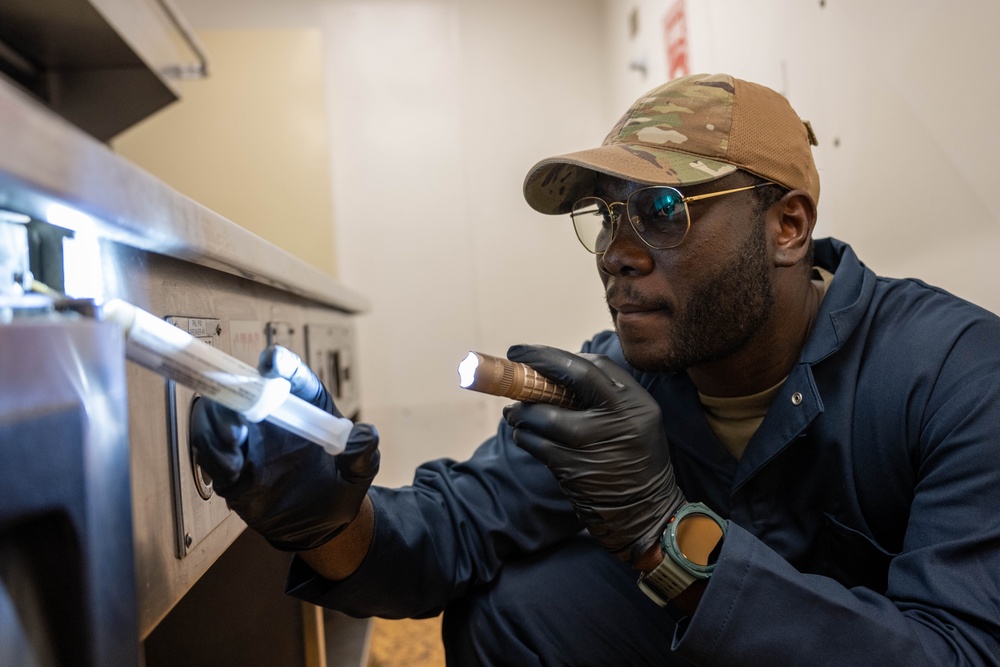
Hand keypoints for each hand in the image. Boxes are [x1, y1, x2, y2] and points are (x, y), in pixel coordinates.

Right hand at [190, 345, 379, 551]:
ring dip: (215, 428)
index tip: (271, 363)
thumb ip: (364, 451)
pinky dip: (213, 457)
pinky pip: (210, 454)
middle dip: (231, 396)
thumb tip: (363, 437)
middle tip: (238, 423)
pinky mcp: (232, 467)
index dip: (278, 362)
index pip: (289, 373)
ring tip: (233, 448)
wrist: (324, 522)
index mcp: (304, 403)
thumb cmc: (342, 484)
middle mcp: (271, 416)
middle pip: (240, 389)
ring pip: (215, 418)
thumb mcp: (362, 468)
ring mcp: (248, 441)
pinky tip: (232, 471)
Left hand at [502, 344, 683, 564]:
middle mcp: (621, 419)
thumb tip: (552, 374)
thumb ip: (604, 398)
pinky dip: (523, 437)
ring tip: (513, 412)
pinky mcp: (576, 470)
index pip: (595, 365)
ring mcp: (598, 445)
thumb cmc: (631, 462)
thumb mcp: (635, 422)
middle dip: (539, 363)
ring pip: (547, 415)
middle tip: (513, 359)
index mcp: (636, 403)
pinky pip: (538, 445)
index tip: (533, 354)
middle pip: (575, 377)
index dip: (557, 356)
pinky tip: (520, 435)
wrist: (646, 514)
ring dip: (522, 411)